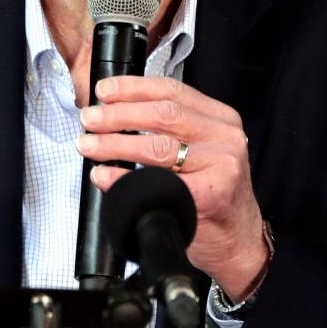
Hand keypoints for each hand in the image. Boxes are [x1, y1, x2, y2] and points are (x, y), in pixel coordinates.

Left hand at [79, 75, 267, 298]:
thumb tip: (114, 113)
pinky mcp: (211, 194)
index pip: (173, 91)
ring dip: (115, 144)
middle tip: (89, 119)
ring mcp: (220, 165)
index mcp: (220, 119)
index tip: (104, 91)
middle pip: (163, 115)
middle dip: (118, 115)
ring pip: (159, 146)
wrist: (238, 240)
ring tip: (88, 145)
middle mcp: (224, 137)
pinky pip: (158, 182)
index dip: (133, 88)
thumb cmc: (212, 195)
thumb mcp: (201, 150)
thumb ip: (172, 130)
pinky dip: (124, 178)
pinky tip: (104, 175)